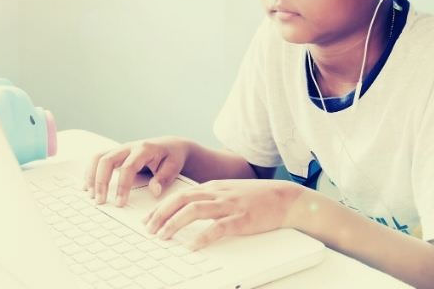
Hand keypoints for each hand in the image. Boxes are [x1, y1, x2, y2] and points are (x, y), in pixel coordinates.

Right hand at [83, 136, 190, 205]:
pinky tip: (88, 187)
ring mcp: (120, 149)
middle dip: (100, 181)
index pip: (128, 167)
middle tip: (99, 201)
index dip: (122, 186)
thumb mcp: (174, 166)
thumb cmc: (172, 157)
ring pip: (98, 157)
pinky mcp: (116, 154)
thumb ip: (164, 178)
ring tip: (90, 195)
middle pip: (106, 159)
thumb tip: (154, 191)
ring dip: (91, 176)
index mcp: (144, 149)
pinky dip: (90, 172)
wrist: (171, 145)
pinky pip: (98, 159)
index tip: (119, 203)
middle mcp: (129, 147)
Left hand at [143, 179, 304, 249]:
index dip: (161, 207)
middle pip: (181, 200)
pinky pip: (218, 228)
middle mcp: (217, 194)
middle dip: (161, 214)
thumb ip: (209, 198)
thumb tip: (188, 210)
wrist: (285, 197)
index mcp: (212, 187)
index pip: (179, 195)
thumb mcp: (228, 192)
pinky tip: (192, 246)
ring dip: (174, 223)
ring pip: (194, 211)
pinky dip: (202, 237)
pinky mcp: (241, 219)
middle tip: (148, 229)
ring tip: (163, 236)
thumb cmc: (257, 197)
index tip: (148, 219)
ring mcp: (229, 205)